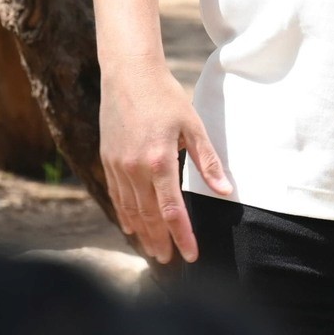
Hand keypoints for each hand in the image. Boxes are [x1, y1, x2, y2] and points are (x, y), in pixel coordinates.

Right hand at [99, 60, 230, 263]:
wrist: (128, 73)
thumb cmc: (165, 96)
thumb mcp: (193, 126)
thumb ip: (208, 161)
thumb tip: (226, 191)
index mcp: (160, 161)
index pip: (172, 210)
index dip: (183, 236)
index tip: (191, 255)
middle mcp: (135, 168)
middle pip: (149, 216)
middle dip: (161, 241)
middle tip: (170, 261)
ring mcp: (118, 165)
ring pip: (130, 209)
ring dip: (143, 233)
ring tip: (154, 251)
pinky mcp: (107, 159)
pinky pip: (116, 195)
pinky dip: (124, 214)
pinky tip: (131, 226)